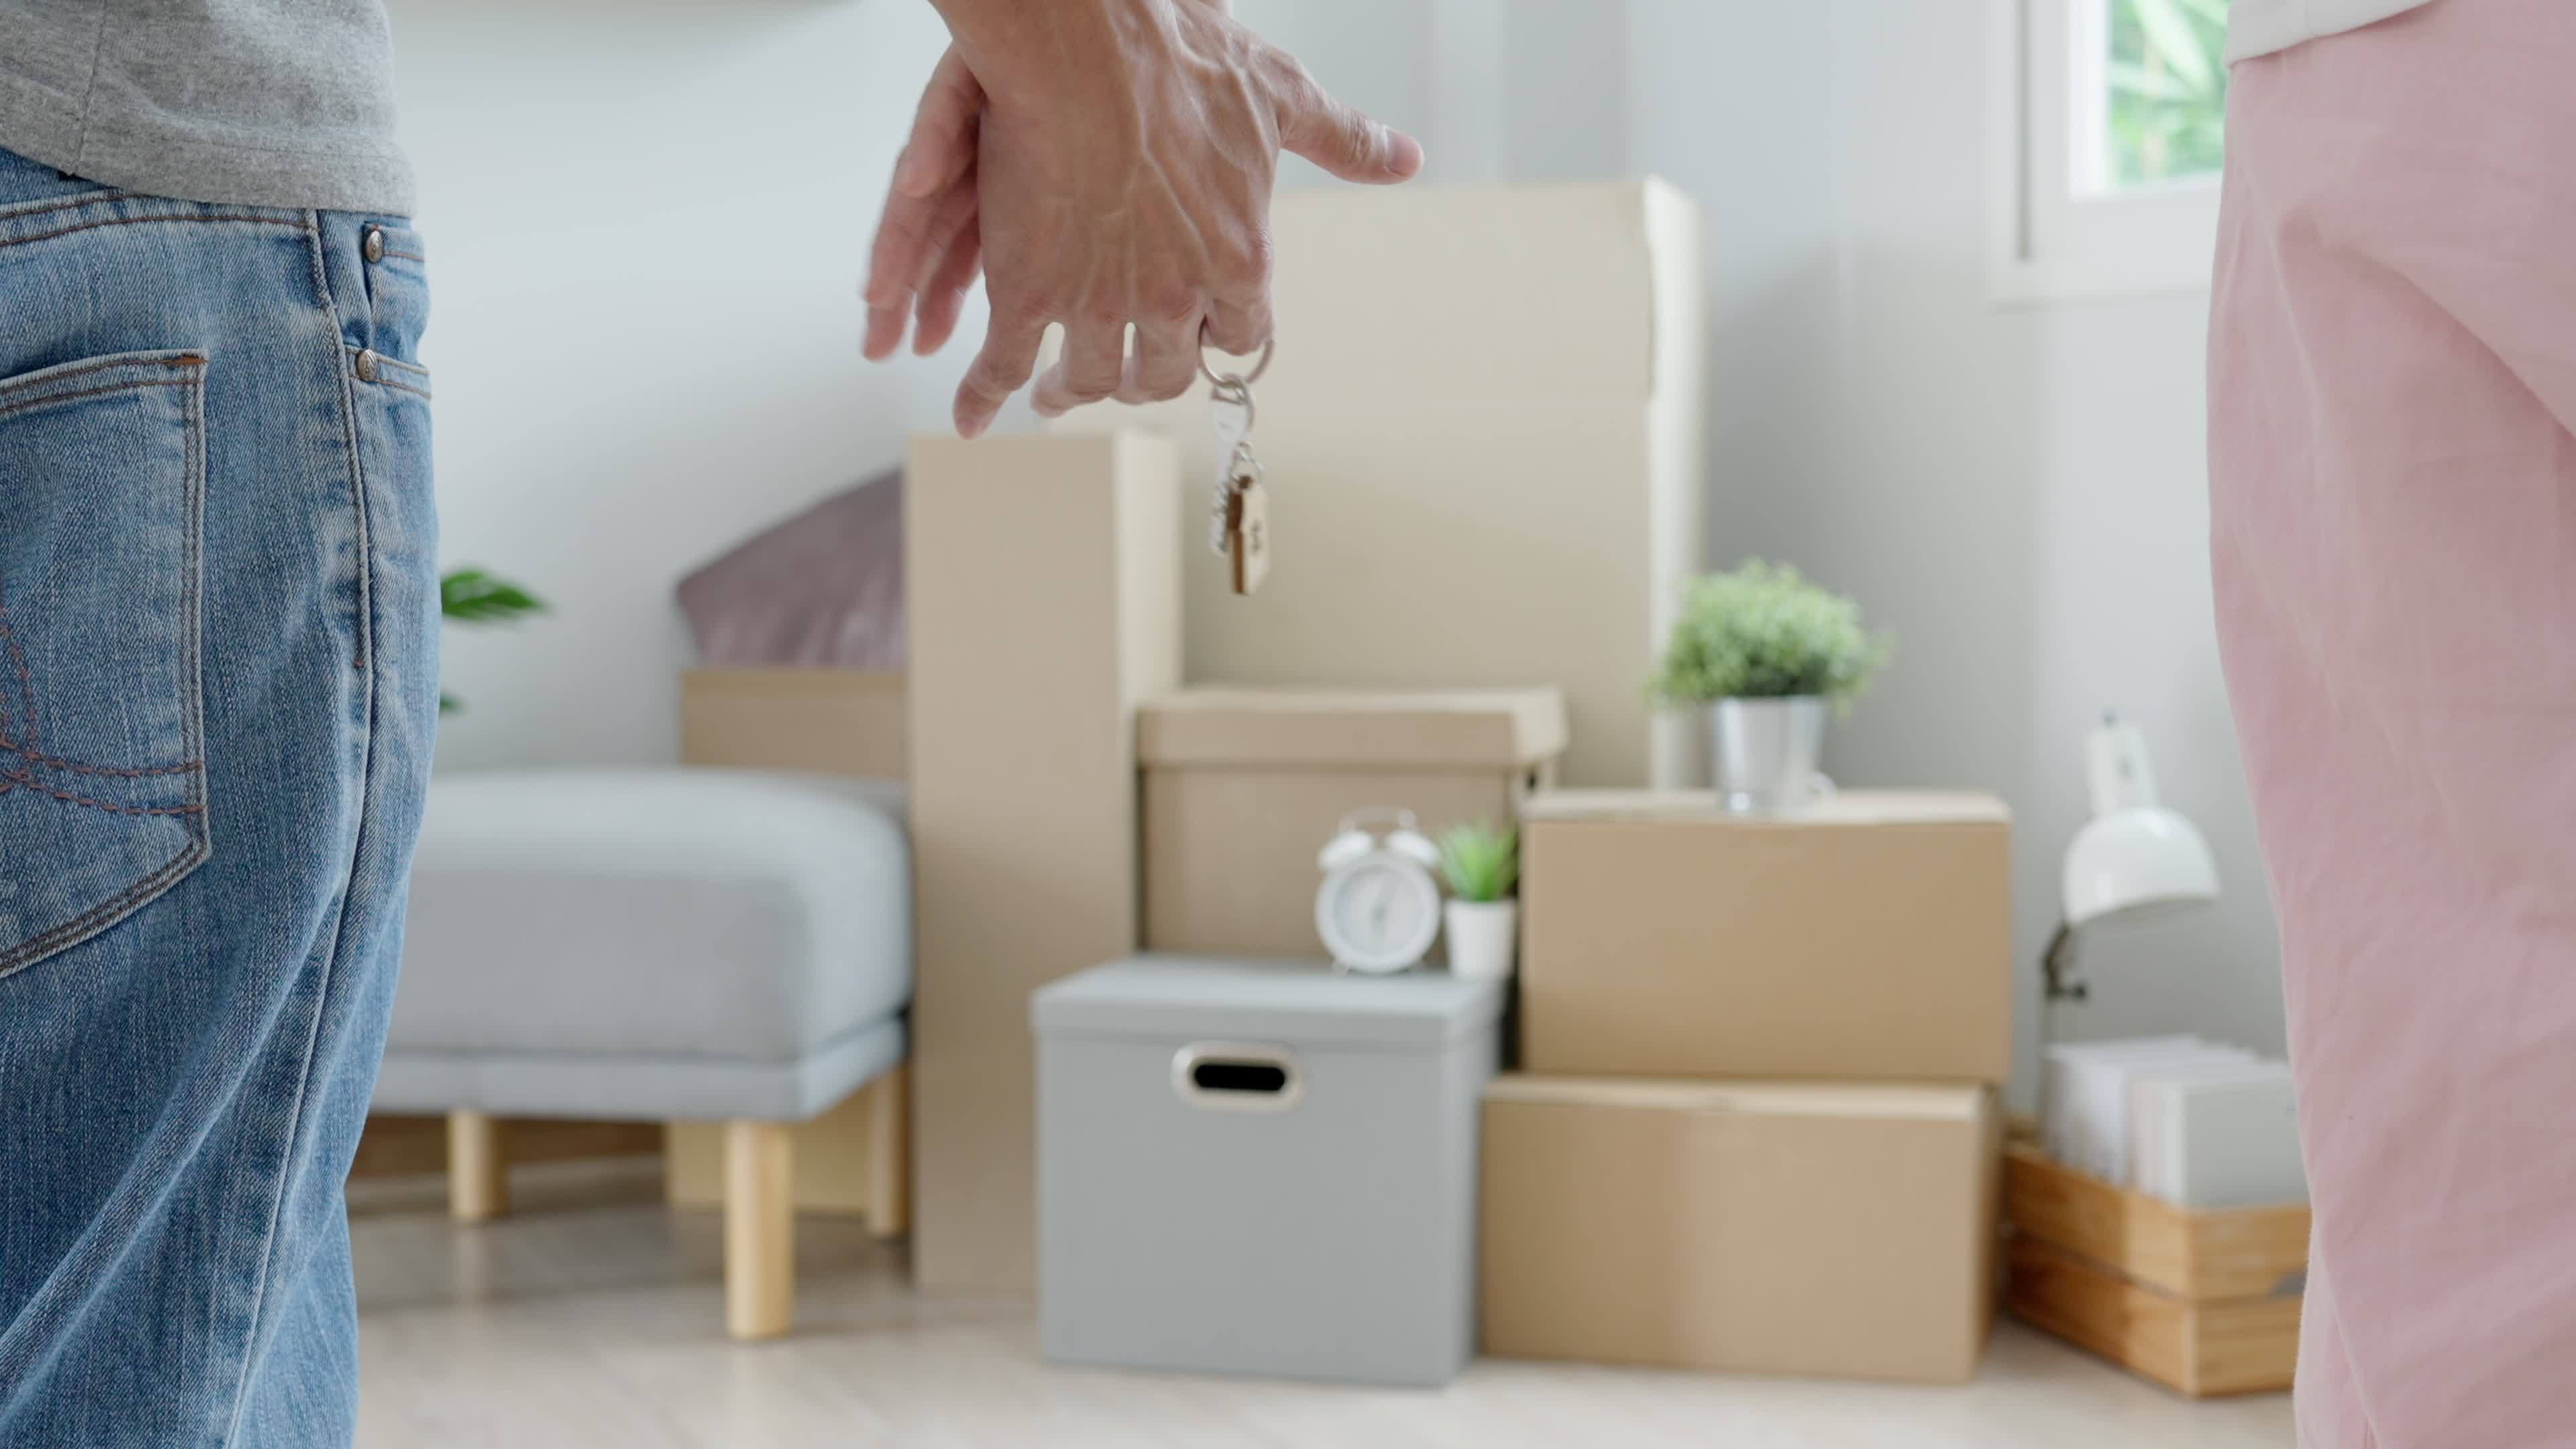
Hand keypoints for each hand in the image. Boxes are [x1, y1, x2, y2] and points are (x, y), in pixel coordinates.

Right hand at [869, 0, 1422, 436]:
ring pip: (1087, 376)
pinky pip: (1003, 365)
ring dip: (1068, 391)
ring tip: (1052, 392)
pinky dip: (983, 397)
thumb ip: (1342, 139)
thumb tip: (1407, 159)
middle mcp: (1176, 296)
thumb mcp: (1282, 94)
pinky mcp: (1029, 292)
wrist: (1087, 39)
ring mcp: (1099, 301)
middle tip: (1119, 379)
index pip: (1241, 334)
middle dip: (1141, 379)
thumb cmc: (1183, 54)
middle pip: (1163, 371)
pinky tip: (971, 416)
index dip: (1217, 339)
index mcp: (1240, 258)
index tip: (1200, 343)